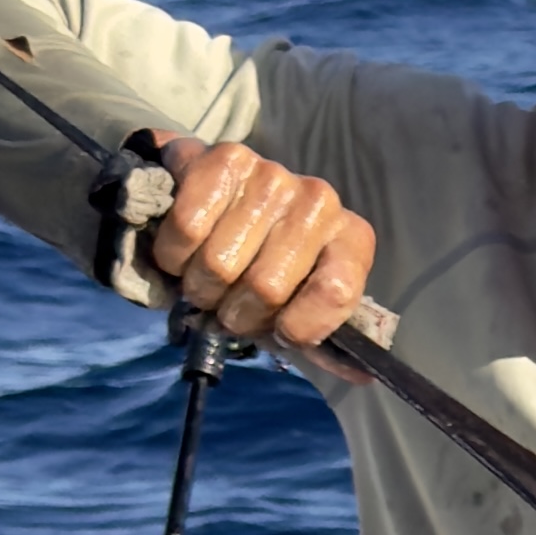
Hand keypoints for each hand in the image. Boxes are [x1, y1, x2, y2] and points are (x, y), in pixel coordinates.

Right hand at [141, 139, 385, 355]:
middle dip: (234, 311)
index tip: (277, 329)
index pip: (336, 292)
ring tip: (204, 275)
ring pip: (220, 264)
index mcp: (349, 240)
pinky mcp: (227, 158)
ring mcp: (275, 175)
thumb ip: (321, 343)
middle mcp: (320, 201)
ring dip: (198, 285)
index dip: (297, 326)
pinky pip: (188, 229)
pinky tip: (183, 248)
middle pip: (266, 288)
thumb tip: (362, 375)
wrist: (211, 197)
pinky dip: (173, 254)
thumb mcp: (294, 307)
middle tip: (226, 301)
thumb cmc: (259, 264)